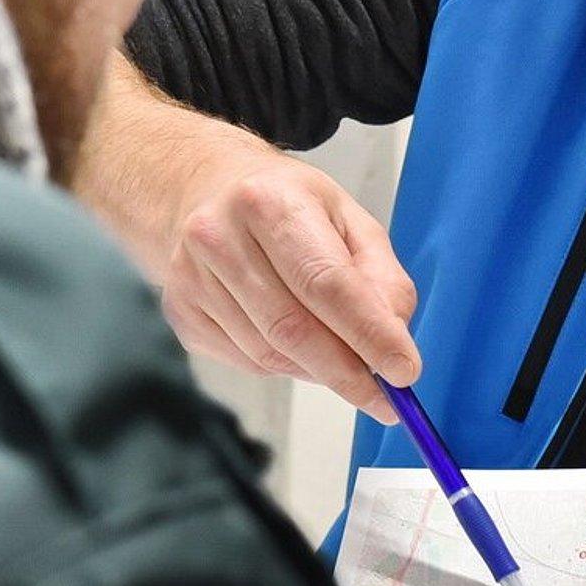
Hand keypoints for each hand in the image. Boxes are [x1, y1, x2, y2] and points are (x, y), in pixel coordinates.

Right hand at [161, 147, 420, 422]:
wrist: (201, 188)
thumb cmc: (281, 202)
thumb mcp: (345, 215)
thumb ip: (379, 274)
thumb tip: (393, 335)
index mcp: (269, 201)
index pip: (326, 282)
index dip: (368, 332)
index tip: (403, 371)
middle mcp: (220, 237)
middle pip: (293, 328)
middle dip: (347, 372)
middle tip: (385, 397)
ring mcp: (192, 278)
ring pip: (269, 354)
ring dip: (317, 370)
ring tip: (343, 359)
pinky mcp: (182, 313)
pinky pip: (246, 362)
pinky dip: (285, 366)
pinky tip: (297, 344)